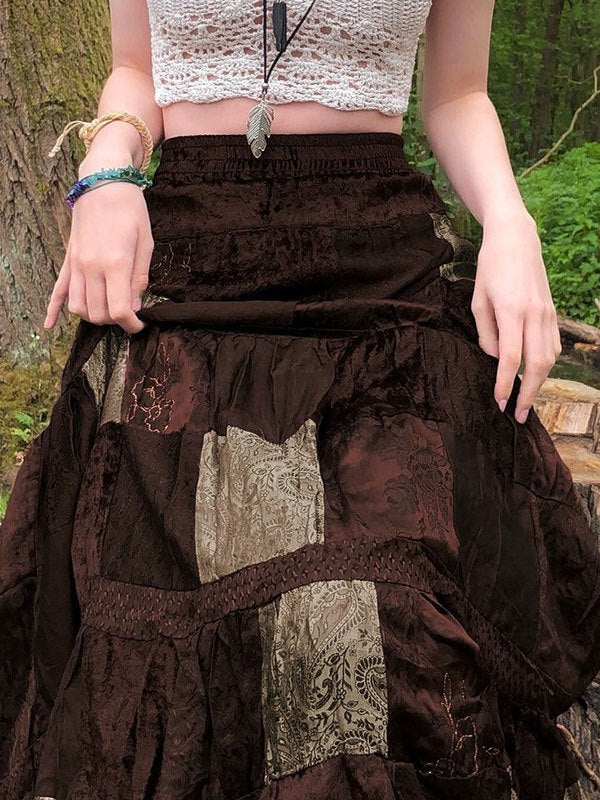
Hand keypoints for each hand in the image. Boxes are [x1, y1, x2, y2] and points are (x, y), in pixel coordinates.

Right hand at [43, 155, 152, 334]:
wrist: (104, 181)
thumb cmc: (130, 209)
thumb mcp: (146, 243)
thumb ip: (139, 277)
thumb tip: (135, 305)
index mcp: (115, 263)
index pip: (119, 310)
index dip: (131, 324)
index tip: (139, 324)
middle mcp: (91, 267)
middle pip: (97, 313)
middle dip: (114, 320)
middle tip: (127, 311)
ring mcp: (76, 264)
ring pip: (78, 307)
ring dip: (93, 315)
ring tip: (108, 308)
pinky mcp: (68, 260)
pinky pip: (56, 290)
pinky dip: (52, 310)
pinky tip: (49, 325)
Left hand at [470, 210, 561, 423]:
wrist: (516, 240)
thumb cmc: (490, 268)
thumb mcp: (478, 300)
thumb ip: (486, 332)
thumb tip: (496, 359)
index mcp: (511, 311)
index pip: (510, 358)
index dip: (505, 384)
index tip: (499, 402)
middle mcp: (534, 315)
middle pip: (536, 364)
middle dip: (528, 393)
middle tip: (518, 415)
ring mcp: (547, 314)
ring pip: (549, 358)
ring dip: (539, 383)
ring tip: (525, 401)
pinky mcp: (552, 313)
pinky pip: (554, 346)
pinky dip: (546, 365)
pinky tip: (535, 376)